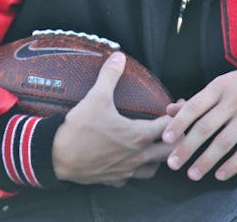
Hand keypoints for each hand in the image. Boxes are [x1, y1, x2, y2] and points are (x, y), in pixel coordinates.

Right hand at [52, 52, 173, 185]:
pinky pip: (132, 177)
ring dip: (159, 157)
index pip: (171, 126)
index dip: (178, 114)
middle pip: (171, 151)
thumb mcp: (95, 97)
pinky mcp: (114, 179)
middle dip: (176, 138)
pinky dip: (136, 169)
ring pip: (155, 169)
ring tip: (155, 145)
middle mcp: (138, 156)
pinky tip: (130, 160)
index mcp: (138, 135)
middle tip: (174, 126)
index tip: (178, 106)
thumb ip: (110, 75)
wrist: (57, 156)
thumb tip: (118, 57)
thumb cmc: (79, 129)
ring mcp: (127, 170)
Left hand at [162, 64, 236, 181]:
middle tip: (172, 164)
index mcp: (220, 86)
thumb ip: (198, 100)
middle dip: (187, 147)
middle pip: (206, 127)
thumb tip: (168, 110)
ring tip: (192, 174)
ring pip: (225, 142)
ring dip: (206, 161)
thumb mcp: (223, 85)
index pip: (194, 106)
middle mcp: (234, 100)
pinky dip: (232, 165)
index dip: (179, 123)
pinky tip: (219, 175)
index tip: (165, 140)